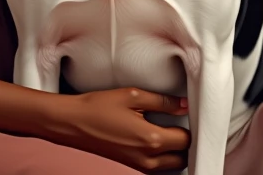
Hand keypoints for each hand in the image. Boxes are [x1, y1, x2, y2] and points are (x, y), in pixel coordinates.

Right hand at [42, 87, 189, 171]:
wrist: (74, 123)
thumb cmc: (98, 107)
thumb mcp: (132, 95)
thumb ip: (161, 101)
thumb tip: (182, 105)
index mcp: (151, 139)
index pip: (186, 139)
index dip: (189, 125)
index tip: (184, 113)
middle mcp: (149, 158)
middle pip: (183, 157)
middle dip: (184, 141)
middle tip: (177, 121)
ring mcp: (140, 166)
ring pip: (172, 165)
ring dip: (175, 151)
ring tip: (166, 129)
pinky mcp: (133, 166)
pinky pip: (158, 168)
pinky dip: (163, 157)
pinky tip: (153, 138)